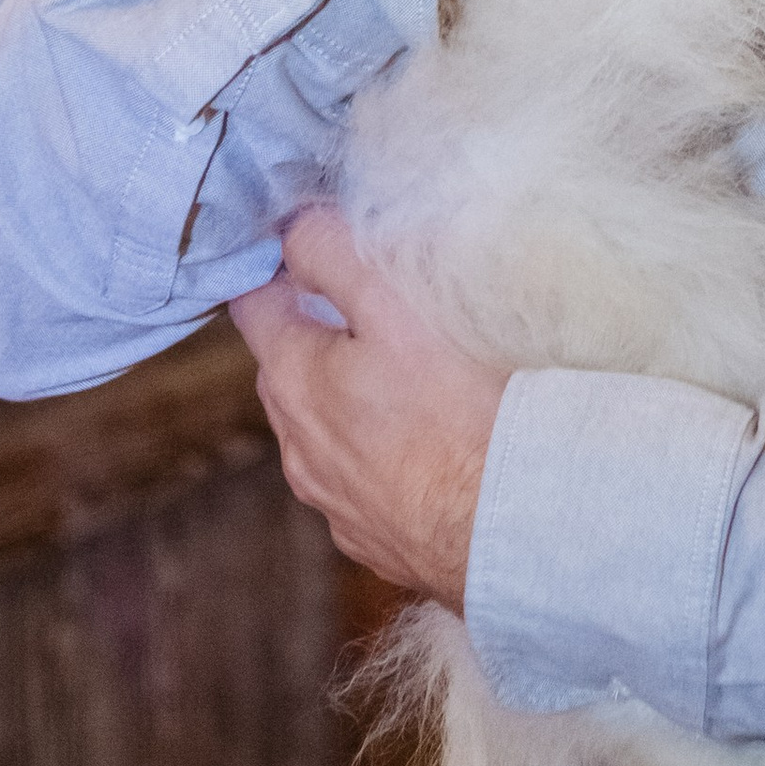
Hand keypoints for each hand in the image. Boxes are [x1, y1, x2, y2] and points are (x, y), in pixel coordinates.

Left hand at [230, 208, 506, 611]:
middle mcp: (298, 446)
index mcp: (292, 378)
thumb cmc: (459, 411)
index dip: (277, 264)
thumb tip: (293, 227)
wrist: (512, 528)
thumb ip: (333, 255)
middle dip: (316, 329)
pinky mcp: (374, 538)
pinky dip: (382, 453)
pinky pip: (363, 478)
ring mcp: (333, 500)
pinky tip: (429, 445)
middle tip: (375, 302)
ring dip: (349, 397)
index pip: (251, 301)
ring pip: (323, 427)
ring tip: (410, 376)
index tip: (314, 242)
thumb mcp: (395, 304)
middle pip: (287, 366)